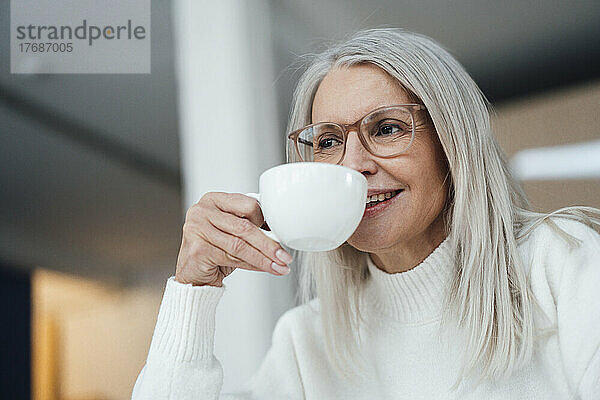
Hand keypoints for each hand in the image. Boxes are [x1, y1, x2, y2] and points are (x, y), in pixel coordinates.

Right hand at [175, 192, 293, 286]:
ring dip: (264, 258)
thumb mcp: (233, 232)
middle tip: (285, 255)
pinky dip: (252, 265)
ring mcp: (196, 229)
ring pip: (239, 245)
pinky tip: (265, 268)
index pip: (247, 204)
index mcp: (215, 200)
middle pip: (244, 226)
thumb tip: (280, 234)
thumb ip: (251, 226)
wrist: (194, 274)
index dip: (267, 220)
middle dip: (269, 243)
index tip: (281, 233)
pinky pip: (232, 258)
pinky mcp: (197, 249)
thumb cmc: (215, 250)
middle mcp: (202, 211)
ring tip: (279, 265)